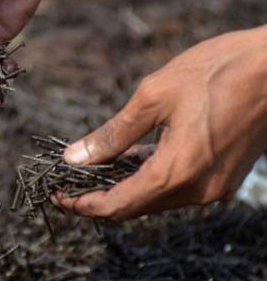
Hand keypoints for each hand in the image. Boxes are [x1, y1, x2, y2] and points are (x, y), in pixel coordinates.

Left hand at [55, 26, 266, 221]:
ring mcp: (214, 188)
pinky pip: (175, 188)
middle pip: (134, 208)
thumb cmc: (217, 72)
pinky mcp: (223, 178)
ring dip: (122, 188)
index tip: (57, 196)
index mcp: (176, 173)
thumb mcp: (153, 96)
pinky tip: (130, 159)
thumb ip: (111, 135)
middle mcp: (197, 191)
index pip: (116, 206)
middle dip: (98, 198)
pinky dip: (149, 179)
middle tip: (67, 184)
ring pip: (154, 199)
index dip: (83, 205)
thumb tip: (74, 158)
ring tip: (92, 171)